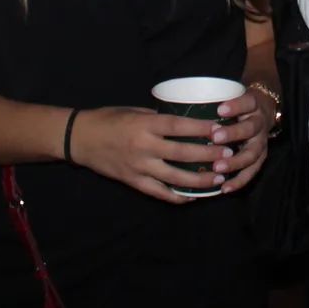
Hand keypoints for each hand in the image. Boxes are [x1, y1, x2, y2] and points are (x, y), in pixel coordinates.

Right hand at [68, 106, 234, 203]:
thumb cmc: (109, 119)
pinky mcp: (133, 182)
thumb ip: (159, 118)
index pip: (179, 126)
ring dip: (199, 180)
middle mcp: (143, 147)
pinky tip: (194, 196)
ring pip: (174, 178)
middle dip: (208, 155)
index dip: (201, 129)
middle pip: (182, 153)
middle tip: (228, 154)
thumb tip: (186, 121)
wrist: (80, 139)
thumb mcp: (135, 110)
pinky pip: (159, 193)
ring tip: (218, 179)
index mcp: (144, 124)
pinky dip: (178, 196)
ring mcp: (138, 167)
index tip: (221, 130)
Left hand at [213, 88, 270, 192]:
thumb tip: (176, 103)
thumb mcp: (232, 95)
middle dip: (233, 134)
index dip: (236, 106)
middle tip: (215, 138)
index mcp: (252, 105)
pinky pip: (252, 172)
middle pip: (250, 128)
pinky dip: (238, 181)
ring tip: (217, 167)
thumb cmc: (237, 105)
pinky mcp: (260, 159)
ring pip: (252, 153)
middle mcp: (259, 123)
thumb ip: (212, 100)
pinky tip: (224, 188)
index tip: (219, 109)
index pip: (247, 102)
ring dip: (235, 162)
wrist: (263, 111)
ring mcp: (261, 142)